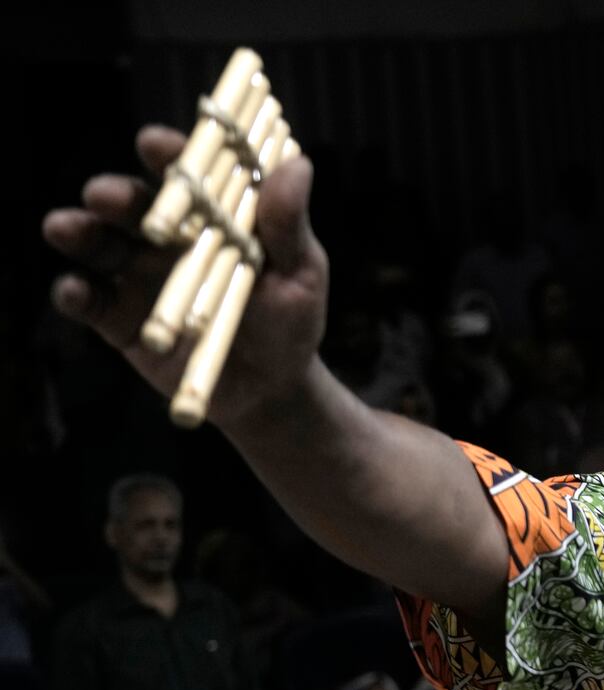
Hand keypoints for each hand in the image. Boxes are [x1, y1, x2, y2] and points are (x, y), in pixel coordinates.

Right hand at [41, 126, 328, 430]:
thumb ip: (289, 225)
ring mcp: (137, 272)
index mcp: (211, 212)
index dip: (170, 155)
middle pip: (132, 204)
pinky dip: (75, 292)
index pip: (188, 173)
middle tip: (103, 195)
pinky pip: (88, 299)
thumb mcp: (301, 274)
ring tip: (62, 228)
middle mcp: (166, 233)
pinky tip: (73, 289)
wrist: (271, 388)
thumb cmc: (292, 320)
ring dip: (80, 232)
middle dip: (115, 196)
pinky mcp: (117, 316)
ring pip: (99, 243)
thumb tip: (299, 163)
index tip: (154, 145)